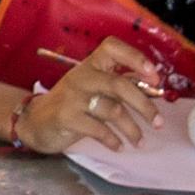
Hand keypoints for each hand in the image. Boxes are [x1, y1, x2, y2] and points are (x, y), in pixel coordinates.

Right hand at [22, 46, 162, 154]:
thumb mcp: (94, 88)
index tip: (155, 77)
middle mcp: (82, 76)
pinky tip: (119, 146)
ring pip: (112, 110)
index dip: (135, 58)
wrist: (36, 121)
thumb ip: (120, 86)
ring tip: (140, 141)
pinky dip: (113, 140)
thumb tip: (155, 89)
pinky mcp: (66, 117)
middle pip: (119, 84)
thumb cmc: (73, 103)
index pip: (112, 47)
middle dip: (144, 105)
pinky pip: (98, 129)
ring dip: (132, 129)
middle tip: (158, 122)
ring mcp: (72, 97)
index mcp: (91, 65)